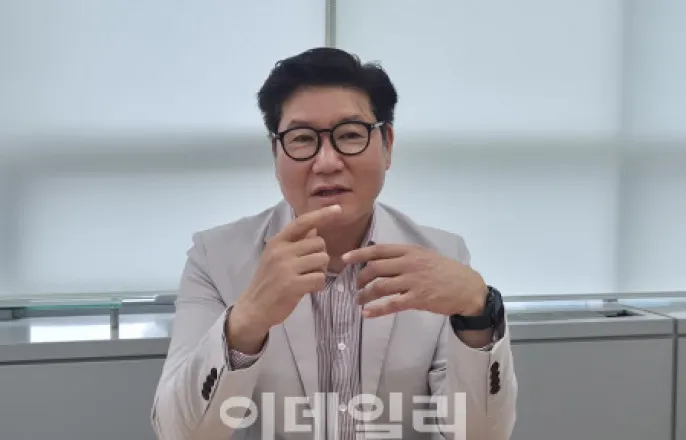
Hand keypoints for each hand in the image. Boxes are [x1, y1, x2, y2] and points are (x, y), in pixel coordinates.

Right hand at [228, 204, 341, 352]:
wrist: (254, 307)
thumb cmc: (269, 281)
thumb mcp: (277, 257)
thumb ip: (296, 243)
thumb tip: (315, 228)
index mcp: (277, 241)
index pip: (302, 222)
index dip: (322, 215)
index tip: (337, 208)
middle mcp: (281, 251)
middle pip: (319, 243)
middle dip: (321, 256)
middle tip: (311, 269)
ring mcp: (286, 267)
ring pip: (322, 260)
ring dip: (321, 271)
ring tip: (308, 278)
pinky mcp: (292, 284)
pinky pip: (320, 278)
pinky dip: (319, 285)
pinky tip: (309, 289)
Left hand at [342, 244, 487, 318]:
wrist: (467, 287)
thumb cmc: (444, 271)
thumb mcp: (424, 256)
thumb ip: (404, 256)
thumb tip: (378, 258)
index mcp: (410, 251)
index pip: (378, 250)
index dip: (359, 254)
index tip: (344, 259)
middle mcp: (409, 264)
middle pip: (375, 269)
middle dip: (360, 278)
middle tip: (355, 286)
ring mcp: (413, 281)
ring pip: (380, 287)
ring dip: (365, 295)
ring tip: (358, 300)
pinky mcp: (417, 299)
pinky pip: (391, 304)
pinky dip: (376, 309)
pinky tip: (367, 313)